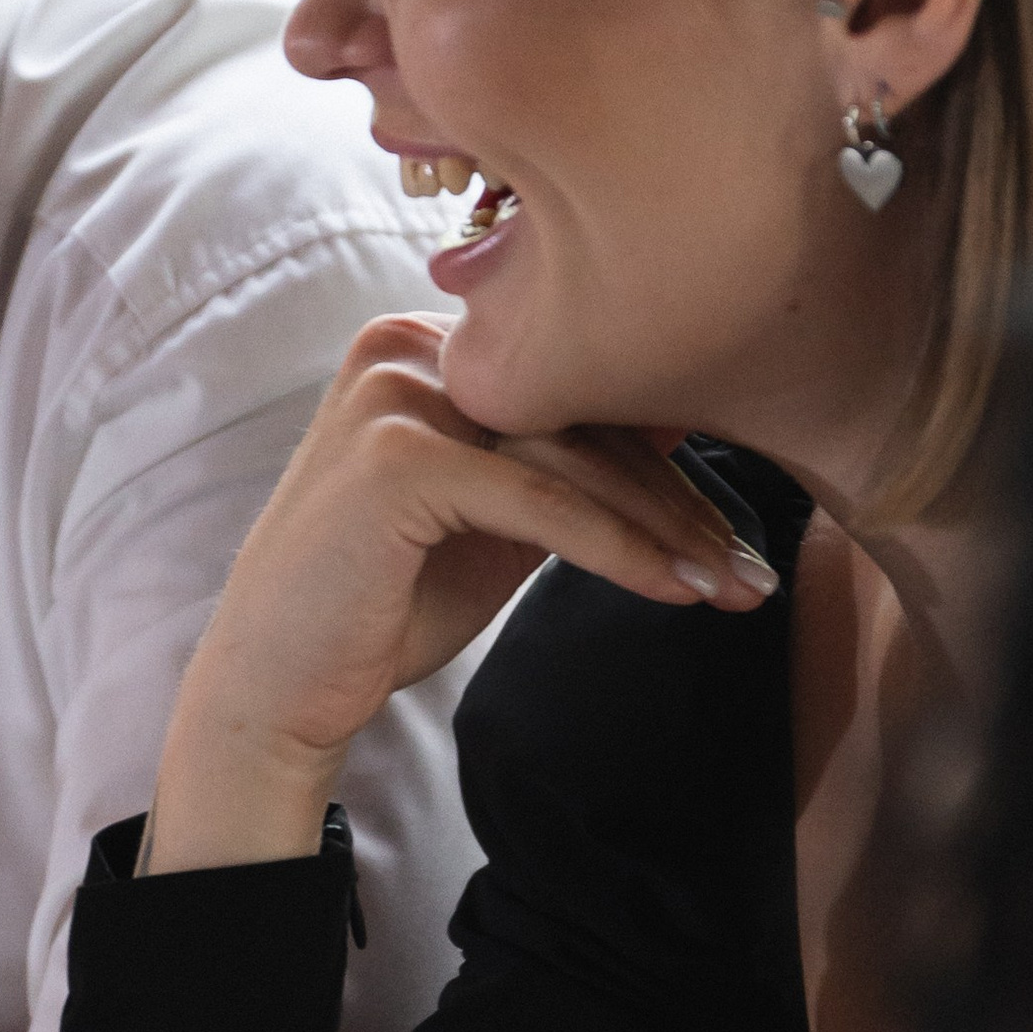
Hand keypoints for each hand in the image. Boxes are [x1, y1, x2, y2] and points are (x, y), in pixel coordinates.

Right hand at [142, 315, 774, 872]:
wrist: (278, 686)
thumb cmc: (383, 604)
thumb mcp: (495, 521)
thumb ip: (566, 471)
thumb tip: (686, 430)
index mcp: (427, 344)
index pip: (576, 385)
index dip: (668, 458)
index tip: (739, 531)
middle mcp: (404, 346)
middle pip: (582, 413)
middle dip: (682, 499)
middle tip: (754, 572)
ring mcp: (394, 393)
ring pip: (572, 455)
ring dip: (667, 528)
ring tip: (731, 590)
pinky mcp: (394, 457)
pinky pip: (539, 500)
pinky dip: (618, 548)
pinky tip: (675, 589)